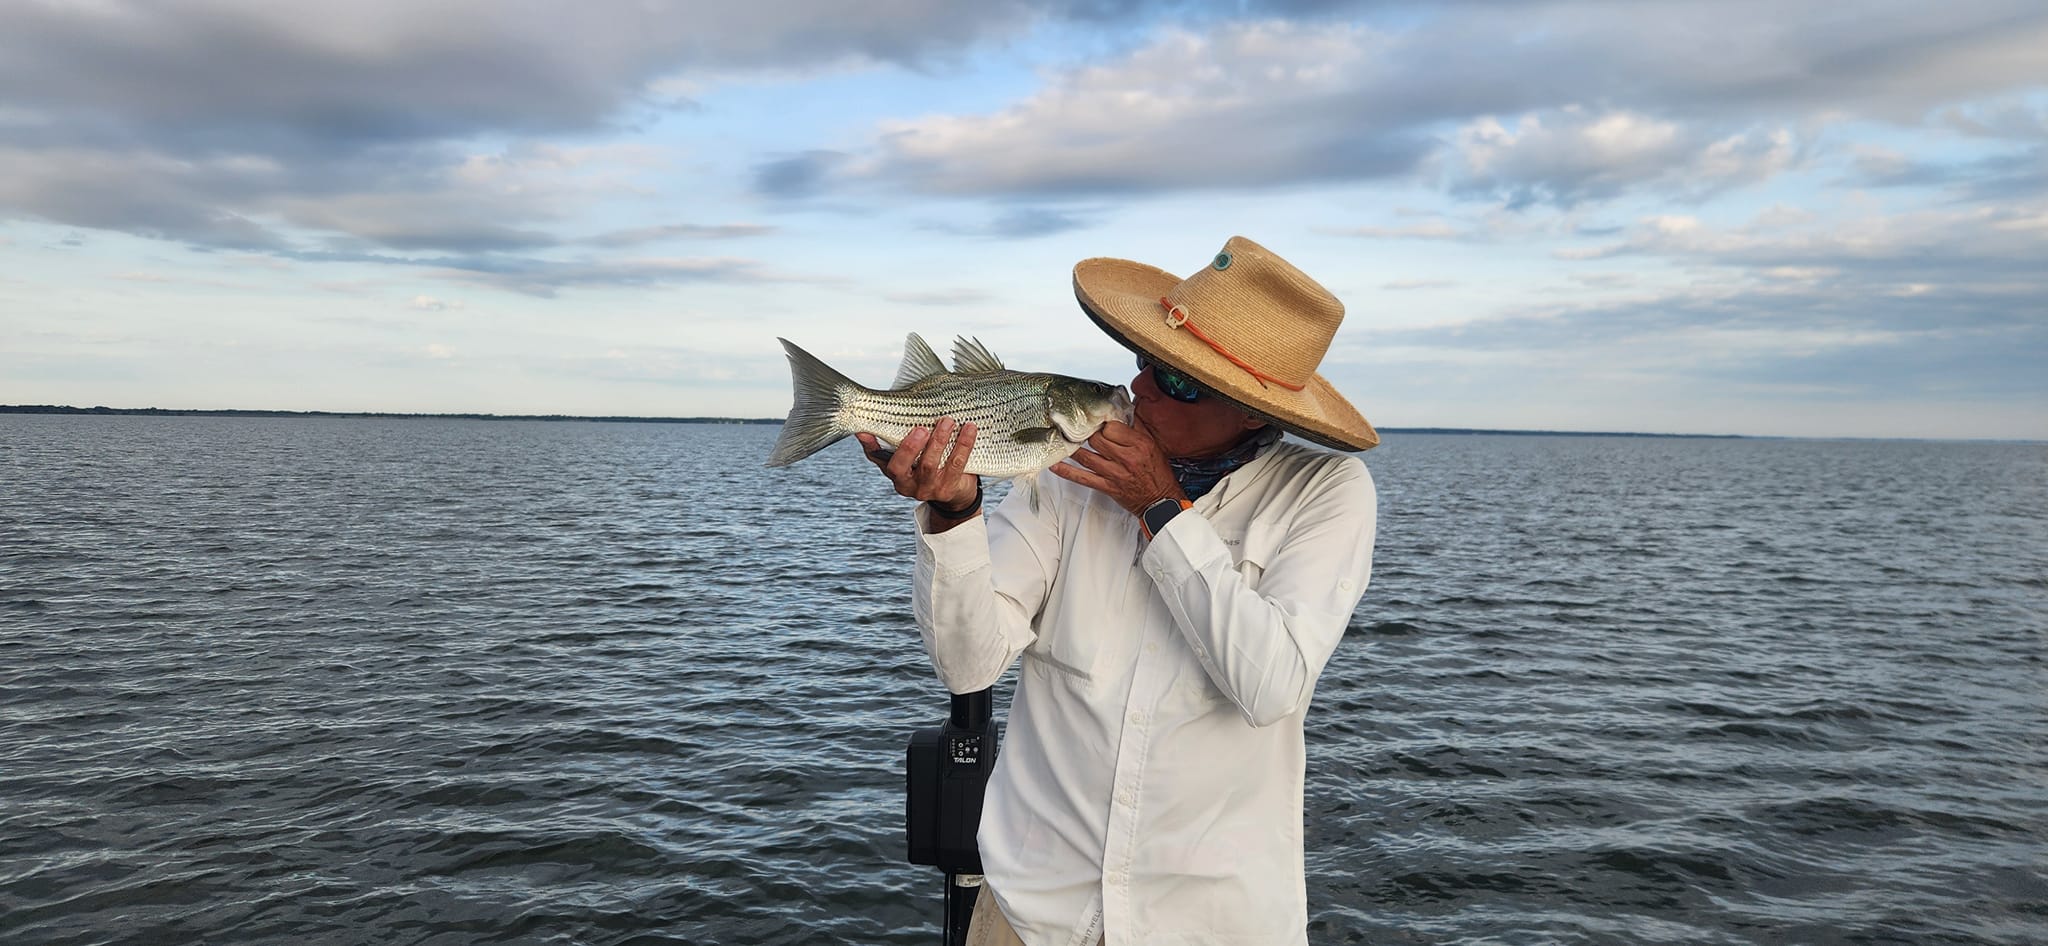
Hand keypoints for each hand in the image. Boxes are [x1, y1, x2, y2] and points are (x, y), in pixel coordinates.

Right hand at [857, 418, 979, 510]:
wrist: (955, 491)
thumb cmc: (929, 464)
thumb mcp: (911, 456)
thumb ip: (895, 441)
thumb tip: (868, 426)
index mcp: (894, 473)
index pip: (878, 458)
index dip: (870, 446)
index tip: (864, 431)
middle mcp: (907, 485)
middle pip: (903, 466)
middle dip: (910, 446)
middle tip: (921, 427)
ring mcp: (927, 489)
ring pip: (930, 465)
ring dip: (939, 441)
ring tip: (948, 421)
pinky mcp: (947, 490)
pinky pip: (956, 465)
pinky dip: (963, 445)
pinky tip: (969, 429)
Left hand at [1049, 418, 1182, 516]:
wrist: (1160, 501)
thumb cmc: (1157, 473)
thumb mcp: (1153, 445)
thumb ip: (1136, 428)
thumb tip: (1122, 411)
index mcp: (1140, 444)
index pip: (1112, 426)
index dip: (1102, 423)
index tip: (1096, 421)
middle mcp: (1127, 458)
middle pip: (1096, 439)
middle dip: (1087, 434)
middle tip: (1079, 429)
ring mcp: (1115, 473)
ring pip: (1086, 456)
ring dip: (1072, 448)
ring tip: (1061, 440)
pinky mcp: (1108, 487)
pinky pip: (1083, 478)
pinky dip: (1067, 471)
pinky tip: (1055, 465)